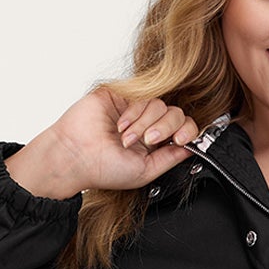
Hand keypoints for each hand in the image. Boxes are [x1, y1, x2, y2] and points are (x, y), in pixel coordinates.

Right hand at [12, 85, 201, 197]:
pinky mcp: (121, 95)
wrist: (76, 156)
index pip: (183, 129)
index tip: (182, 139)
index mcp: (154, 144)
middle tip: (148, 141)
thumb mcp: (145, 172)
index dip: (188, 131)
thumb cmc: (103, 169)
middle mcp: (147, 125)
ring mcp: (134, 109)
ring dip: (144, 124)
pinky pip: (142, 96)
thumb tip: (193, 148)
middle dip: (165, 128)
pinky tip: (120, 127)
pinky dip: (134, 114)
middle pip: (175, 113)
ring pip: (159, 104)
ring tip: (126, 139)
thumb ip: (170, 159)